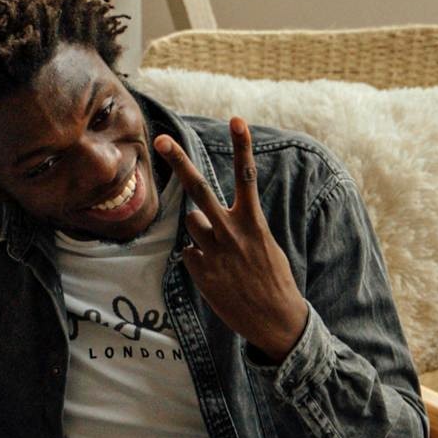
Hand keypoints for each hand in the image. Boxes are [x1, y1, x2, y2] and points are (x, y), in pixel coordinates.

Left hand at [152, 117, 309, 359]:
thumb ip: (236, 225)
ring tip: (222, 252)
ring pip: (192, 223)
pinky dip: (199, 259)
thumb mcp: (264, 244)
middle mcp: (231, 232)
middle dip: (180, 163)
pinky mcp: (201, 272)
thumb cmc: (272, 278)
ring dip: (201, 231)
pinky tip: (217, 274)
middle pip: (199, 190)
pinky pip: (190, 253)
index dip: (242, 146)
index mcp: (253, 222)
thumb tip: (200, 217)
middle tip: (162, 140)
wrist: (275, 319)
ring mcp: (213, 252)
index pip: (246, 176)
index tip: (237, 118)